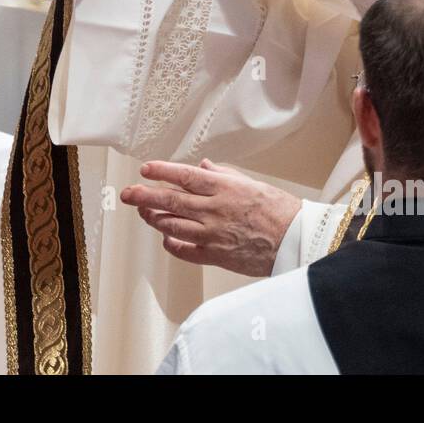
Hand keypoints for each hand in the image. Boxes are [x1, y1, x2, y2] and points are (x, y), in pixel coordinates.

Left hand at [120, 159, 301, 276]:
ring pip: (172, 225)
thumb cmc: (278, 211)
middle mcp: (214, 210)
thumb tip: (203, 167)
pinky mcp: (215, 256)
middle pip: (171, 200)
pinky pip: (185, 250)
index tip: (145, 169)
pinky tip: (166, 238)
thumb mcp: (252, 183)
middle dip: (145, 195)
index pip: (184, 176)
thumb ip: (223, 174)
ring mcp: (212, 234)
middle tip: (128, 193)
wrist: (295, 240)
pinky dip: (172, 243)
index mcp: (224, 188)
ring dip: (154, 218)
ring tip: (143, 212)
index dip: (161, 171)